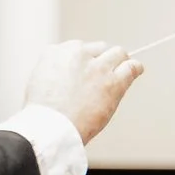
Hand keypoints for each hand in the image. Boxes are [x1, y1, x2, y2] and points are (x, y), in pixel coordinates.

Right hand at [25, 40, 141, 146]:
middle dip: (101, 59)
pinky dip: (135, 68)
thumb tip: (63, 80)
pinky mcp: (113, 81)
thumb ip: (53, 75)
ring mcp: (97, 67)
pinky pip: (131, 67)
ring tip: (123, 69)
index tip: (86, 70)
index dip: (84, 61)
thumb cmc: (42, 114)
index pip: (77, 48)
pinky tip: (137, 70)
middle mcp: (77, 54)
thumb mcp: (37, 84)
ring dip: (120, 61)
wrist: (51, 126)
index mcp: (55, 53)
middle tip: (103, 73)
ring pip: (117, 53)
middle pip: (98, 48)